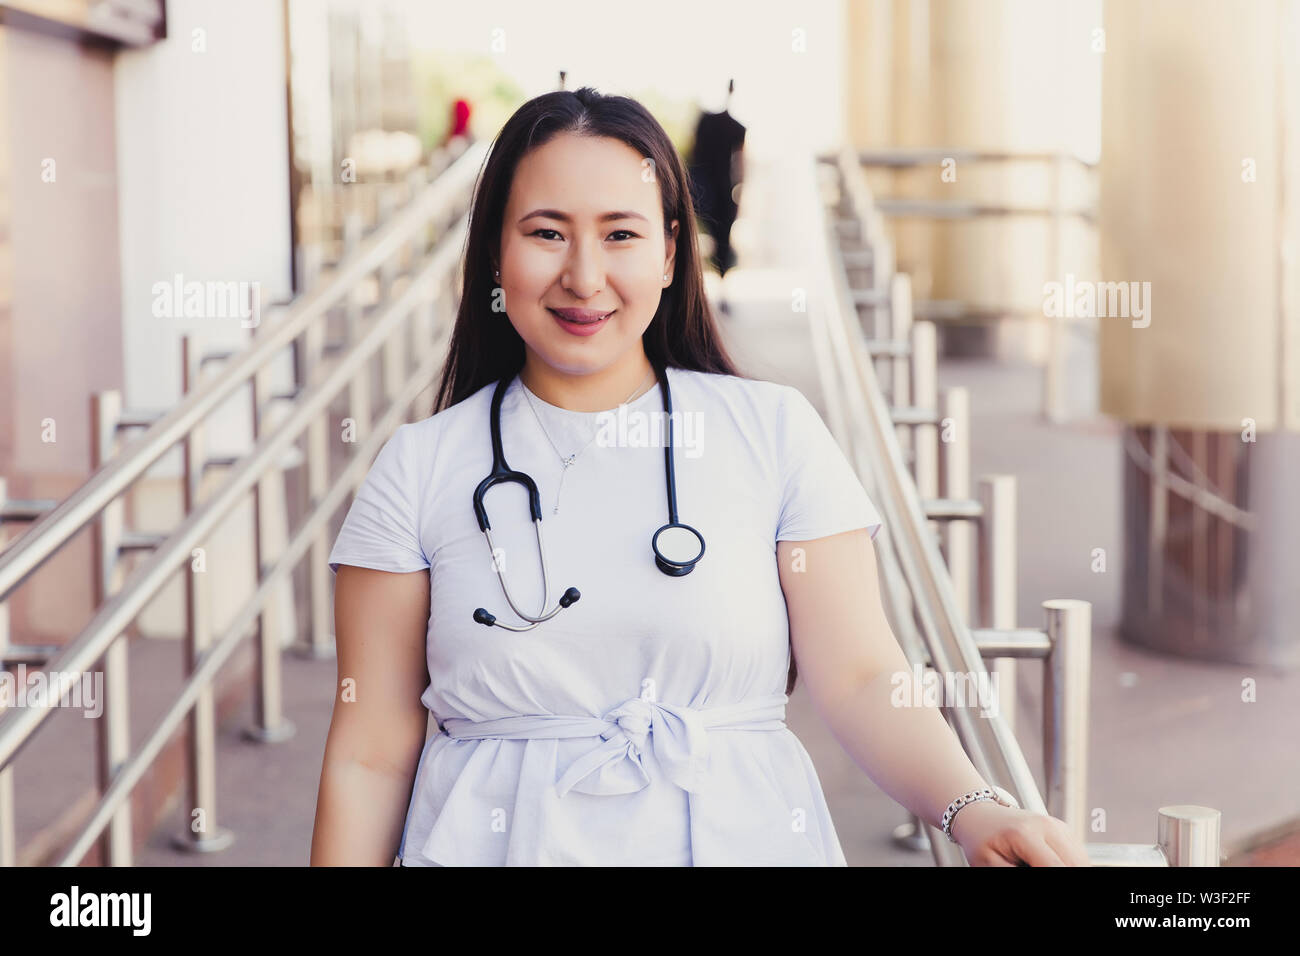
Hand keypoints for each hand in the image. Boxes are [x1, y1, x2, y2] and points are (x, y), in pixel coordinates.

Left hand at [948, 801, 1090, 865]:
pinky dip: (1067, 863)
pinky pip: (1077, 857)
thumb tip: (1042, 873)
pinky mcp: (1064, 830)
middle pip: (1074, 864)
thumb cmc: (981, 840)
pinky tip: (1047, 863)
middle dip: (1064, 875)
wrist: (981, 816)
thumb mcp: (990, 864)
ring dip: (1067, 867)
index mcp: (1026, 834)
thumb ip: (1014, 874)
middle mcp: (1048, 826)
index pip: (1055, 868)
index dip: (1060, 881)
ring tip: (1034, 864)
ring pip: (1080, 861)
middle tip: (1031, 867)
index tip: (1041, 879)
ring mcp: (1058, 826)